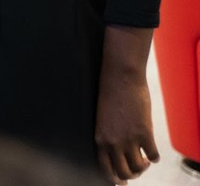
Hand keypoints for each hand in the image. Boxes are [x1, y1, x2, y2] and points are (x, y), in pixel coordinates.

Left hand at [95, 26, 158, 182]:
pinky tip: (153, 152)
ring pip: (138, 167)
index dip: (114, 178)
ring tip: (144, 160)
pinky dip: (154, 157)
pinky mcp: (144, 132)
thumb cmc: (109, 94)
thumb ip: (109, 135)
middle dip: (132, 174)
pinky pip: (152, 155)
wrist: (120, 77)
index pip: (105, 168)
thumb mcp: (102, 119)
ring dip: (143, 166)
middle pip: (123, 172)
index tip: (121, 182)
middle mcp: (112, 142)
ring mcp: (129, 138)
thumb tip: (118, 148)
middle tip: (137, 167)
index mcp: (99, 138)